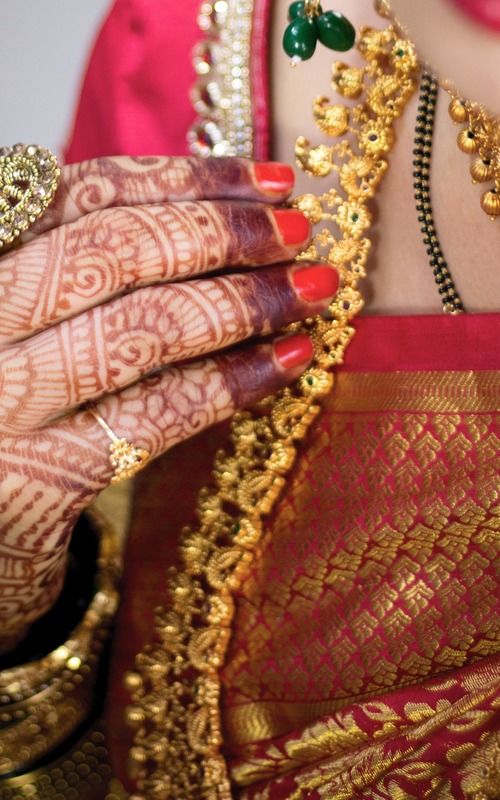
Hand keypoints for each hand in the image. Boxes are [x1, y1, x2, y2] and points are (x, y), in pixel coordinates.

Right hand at [0, 155, 338, 647]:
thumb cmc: (8, 407)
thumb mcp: (21, 318)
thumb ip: (79, 266)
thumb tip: (218, 215)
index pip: (86, 194)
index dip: (190, 179)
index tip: (269, 181)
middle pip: (117, 249)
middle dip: (226, 233)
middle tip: (301, 231)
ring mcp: (0, 400)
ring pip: (144, 327)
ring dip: (245, 303)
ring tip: (312, 290)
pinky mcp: (34, 480)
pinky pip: (158, 414)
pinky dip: (235, 381)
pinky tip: (289, 361)